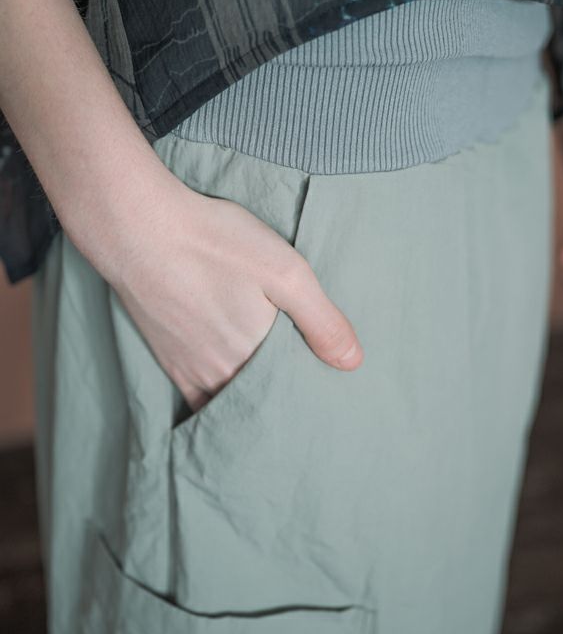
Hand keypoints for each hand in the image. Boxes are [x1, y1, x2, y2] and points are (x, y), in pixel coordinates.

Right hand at [110, 178, 362, 413]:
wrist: (137, 227)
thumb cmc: (214, 243)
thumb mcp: (285, 272)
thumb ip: (321, 321)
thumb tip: (353, 363)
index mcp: (253, 360)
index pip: (288, 397)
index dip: (306, 399)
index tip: (325, 401)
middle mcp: (219, 375)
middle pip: (257, 404)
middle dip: (279, 406)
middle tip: (303, 406)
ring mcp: (187, 370)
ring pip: (226, 403)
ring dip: (246, 405)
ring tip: (269, 401)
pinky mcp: (166, 357)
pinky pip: (194, 397)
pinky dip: (214, 402)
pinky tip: (226, 390)